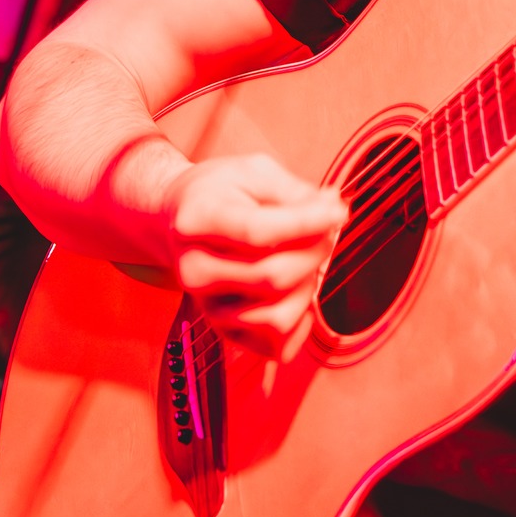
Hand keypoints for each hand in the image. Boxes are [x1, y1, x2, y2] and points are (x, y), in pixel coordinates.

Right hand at [158, 153, 346, 361]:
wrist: (177, 219)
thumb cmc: (220, 191)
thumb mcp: (254, 171)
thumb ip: (294, 191)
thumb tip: (332, 209)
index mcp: (198, 220)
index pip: (259, 232)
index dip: (308, 223)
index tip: (338, 211)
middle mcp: (195, 269)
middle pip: (273, 277)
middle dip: (316, 251)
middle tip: (325, 228)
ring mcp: (206, 305)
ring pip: (277, 317)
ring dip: (308, 286)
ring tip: (306, 259)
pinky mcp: (222, 330)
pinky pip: (276, 345)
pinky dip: (301, 321)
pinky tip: (299, 289)